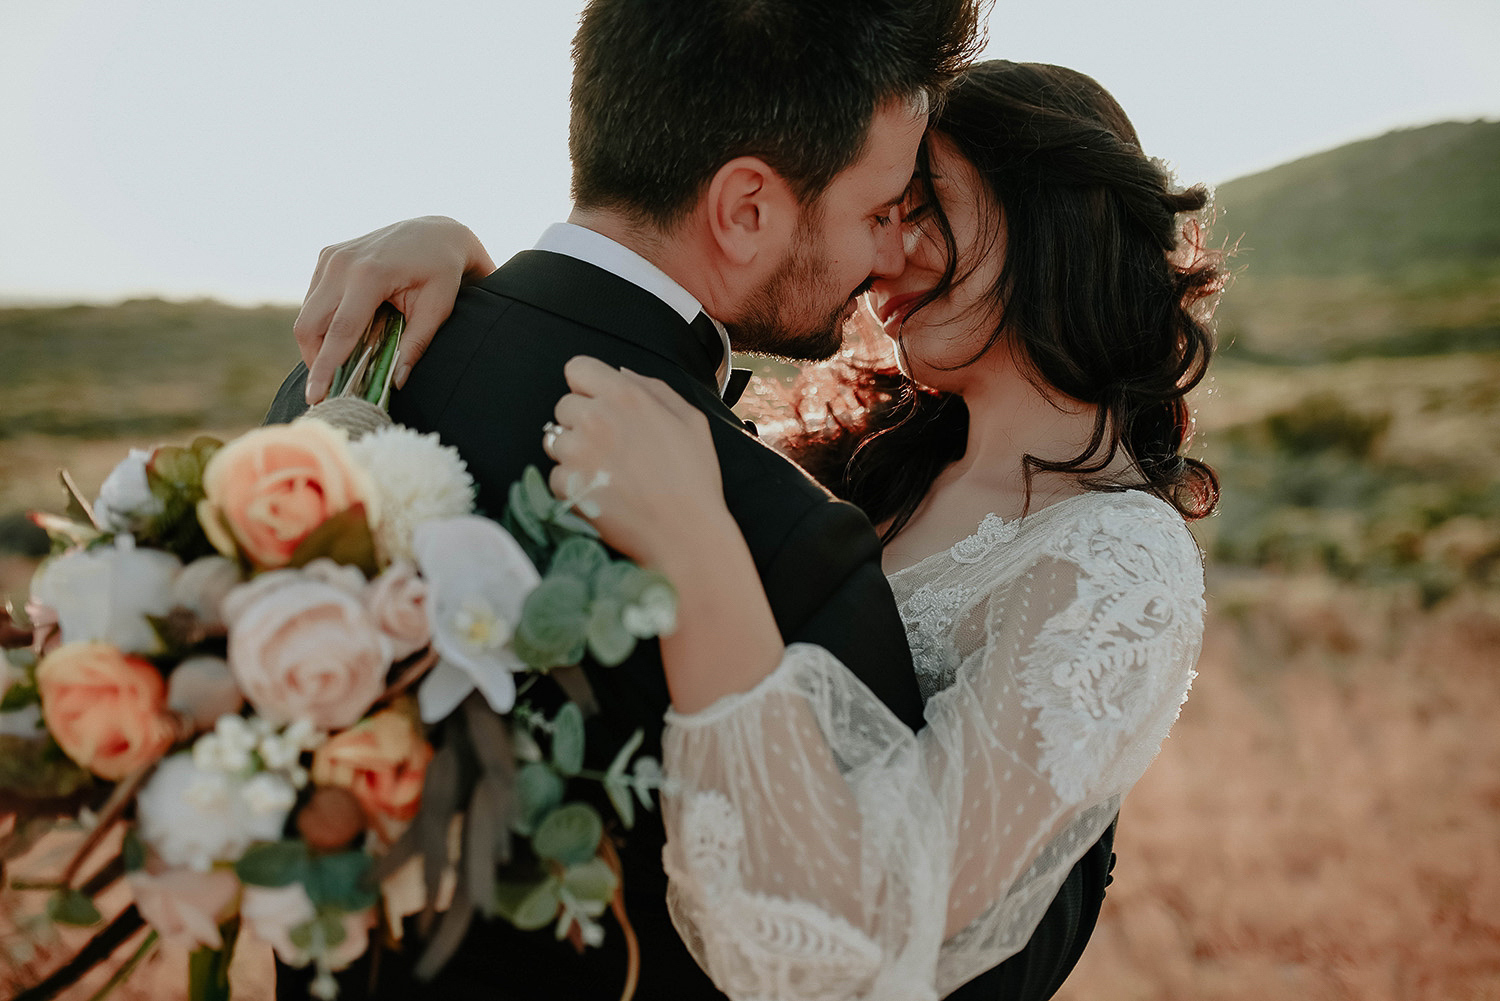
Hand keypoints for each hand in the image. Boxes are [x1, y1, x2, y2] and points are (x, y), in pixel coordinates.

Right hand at [293, 216, 495, 403]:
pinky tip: (343, 338)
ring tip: (339, 366)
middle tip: (327, 390)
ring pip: (307, 314)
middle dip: (316, 361)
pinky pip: (313, 300)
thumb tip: (396, 382)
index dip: (326, 367)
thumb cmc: (443, 272)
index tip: (315, 397)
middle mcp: (342, 262)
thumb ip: (416, 345)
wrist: (436, 231)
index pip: (340, 331)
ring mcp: (330, 256)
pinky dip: (322, 324)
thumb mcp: (439, 308)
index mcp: (369, 274)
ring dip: (317, 344)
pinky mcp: (327, 256)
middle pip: (310, 325)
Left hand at [543, 357, 727, 569]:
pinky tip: (601, 494)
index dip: (587, 387)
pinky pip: (555, 476)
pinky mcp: (566, 485)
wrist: (685, 534)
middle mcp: (596, 418)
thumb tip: (621, 372)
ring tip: (606, 473)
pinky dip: (572, 486)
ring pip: (554, 440)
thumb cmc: (694, 479)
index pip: (577, 368)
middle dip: (580, 423)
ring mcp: (577, 452)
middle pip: (563, 406)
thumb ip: (654, 388)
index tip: (598, 405)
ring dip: (573, 454)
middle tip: (609, 448)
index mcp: (626, 396)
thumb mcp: (690, 421)